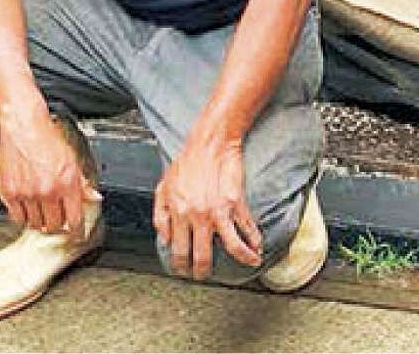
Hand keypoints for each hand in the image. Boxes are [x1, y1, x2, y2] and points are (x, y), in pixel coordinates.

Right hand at [0, 110, 98, 234]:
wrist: (23, 125)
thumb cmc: (47, 138)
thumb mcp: (72, 158)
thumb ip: (83, 182)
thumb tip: (94, 198)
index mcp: (67, 182)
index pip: (74, 219)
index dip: (76, 229)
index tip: (76, 232)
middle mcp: (48, 191)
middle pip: (54, 225)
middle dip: (58, 224)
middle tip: (57, 217)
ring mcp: (28, 194)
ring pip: (35, 224)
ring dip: (40, 221)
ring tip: (42, 210)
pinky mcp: (11, 193)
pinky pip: (17, 217)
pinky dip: (23, 216)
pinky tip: (28, 206)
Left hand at [153, 135, 260, 281]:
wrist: (210, 142)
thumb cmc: (186, 161)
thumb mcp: (163, 187)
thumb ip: (160, 215)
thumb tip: (164, 239)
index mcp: (179, 213)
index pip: (178, 251)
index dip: (180, 266)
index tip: (184, 271)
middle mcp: (198, 216)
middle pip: (202, 257)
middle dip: (202, 271)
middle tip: (204, 275)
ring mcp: (219, 211)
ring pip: (232, 246)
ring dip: (241, 259)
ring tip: (247, 264)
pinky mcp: (236, 202)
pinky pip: (247, 226)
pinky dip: (254, 240)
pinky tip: (257, 247)